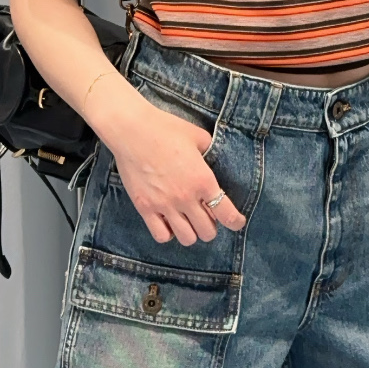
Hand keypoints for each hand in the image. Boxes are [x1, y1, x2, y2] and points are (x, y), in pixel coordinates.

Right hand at [93, 80, 246, 245]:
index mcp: (203, 180)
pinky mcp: (145, 208)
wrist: (132, 130)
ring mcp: (164, 205)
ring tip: (188, 222)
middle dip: (211, 226)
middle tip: (207, 217)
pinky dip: (168, 233)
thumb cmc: (166, 129)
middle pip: (207, 232)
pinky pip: (161, 235)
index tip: (237, 222)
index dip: (235, 222)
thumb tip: (214, 158)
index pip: (226, 213)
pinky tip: (169, 222)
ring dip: (191, 232)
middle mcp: (186, 197)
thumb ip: (211, 151)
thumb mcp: (198, 136)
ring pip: (186, 238)